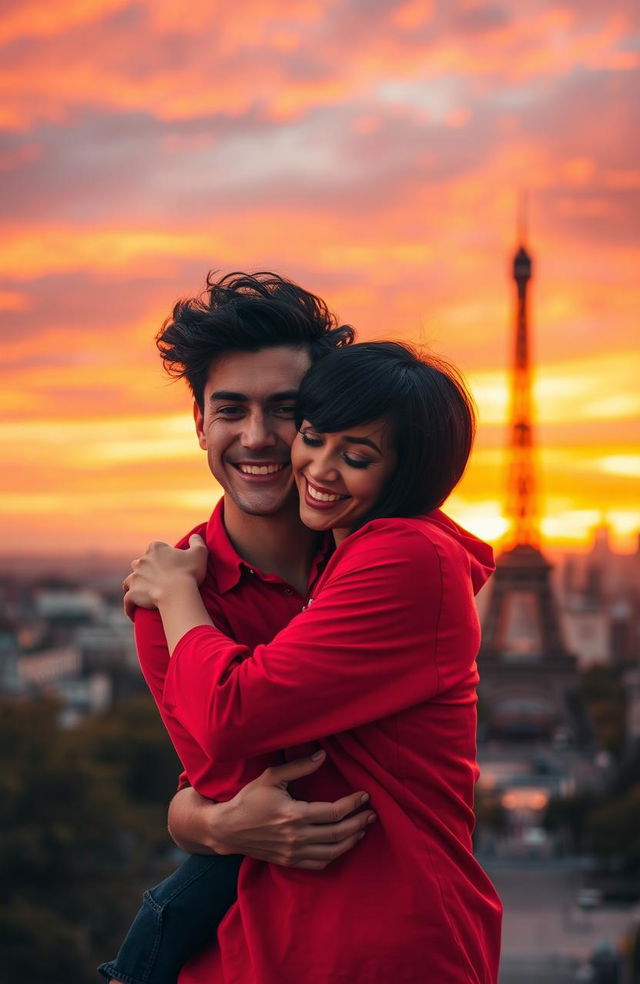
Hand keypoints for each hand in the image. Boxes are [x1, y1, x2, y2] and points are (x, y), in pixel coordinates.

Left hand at [123, 534, 207, 620]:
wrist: (177, 592)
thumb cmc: (189, 572)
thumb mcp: (199, 552)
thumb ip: (197, 542)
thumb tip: (195, 536)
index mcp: (155, 549)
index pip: (155, 549)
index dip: (162, 556)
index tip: (170, 565)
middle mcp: (141, 561)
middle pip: (140, 563)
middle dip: (145, 570)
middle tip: (158, 579)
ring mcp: (134, 578)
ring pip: (129, 581)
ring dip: (134, 586)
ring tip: (142, 594)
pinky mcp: (132, 594)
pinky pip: (127, 601)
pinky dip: (130, 607)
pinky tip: (134, 614)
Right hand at [168, 751, 375, 870]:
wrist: (227, 829)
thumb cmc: (249, 800)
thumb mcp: (271, 778)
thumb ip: (298, 767)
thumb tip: (323, 756)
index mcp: (293, 815)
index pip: (333, 813)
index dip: (352, 804)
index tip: (364, 796)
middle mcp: (296, 837)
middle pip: (338, 834)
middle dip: (358, 823)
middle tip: (372, 814)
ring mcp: (293, 853)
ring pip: (332, 851)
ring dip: (351, 840)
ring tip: (363, 828)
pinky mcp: (289, 862)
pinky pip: (319, 864)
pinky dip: (335, 855)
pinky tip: (343, 845)